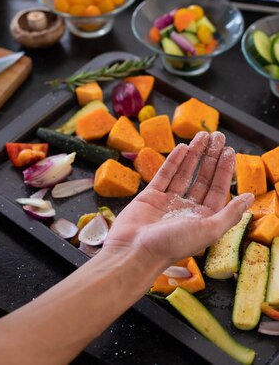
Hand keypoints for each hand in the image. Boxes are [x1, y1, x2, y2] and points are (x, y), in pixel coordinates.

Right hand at [102, 132, 253, 270]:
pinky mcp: (150, 196)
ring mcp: (168, 202)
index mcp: (203, 220)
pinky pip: (165, 175)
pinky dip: (173, 161)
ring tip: (202, 136)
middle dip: (211, 157)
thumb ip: (230, 213)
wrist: (135, 250)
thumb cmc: (173, 245)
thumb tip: (250, 198)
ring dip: (194, 154)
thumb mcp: (209, 230)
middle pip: (203, 178)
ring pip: (185, 173)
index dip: (224, 170)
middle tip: (217, 136)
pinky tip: (182, 147)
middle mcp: (187, 210)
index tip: (228, 150)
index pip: (218, 190)